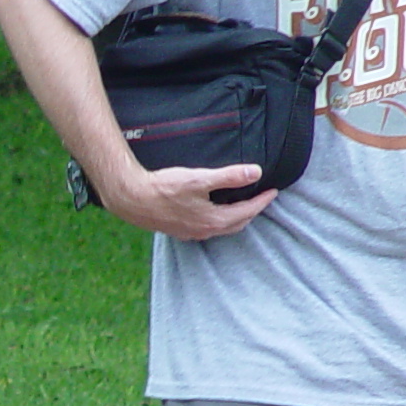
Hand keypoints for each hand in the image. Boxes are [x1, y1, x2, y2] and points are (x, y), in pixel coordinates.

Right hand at [97, 162, 276, 241]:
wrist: (132, 199)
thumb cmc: (164, 188)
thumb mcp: (200, 178)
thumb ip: (229, 176)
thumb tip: (255, 172)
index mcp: (213, 220)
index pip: (247, 211)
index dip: (262, 201)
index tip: (273, 191)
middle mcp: (204, 231)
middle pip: (237, 223)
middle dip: (251, 211)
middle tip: (261, 199)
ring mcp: (191, 233)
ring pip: (222, 227)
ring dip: (235, 217)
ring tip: (241, 205)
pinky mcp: (179, 230)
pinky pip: (207, 228)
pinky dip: (218, 220)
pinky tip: (213, 211)